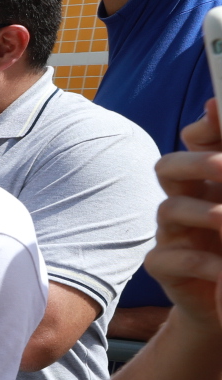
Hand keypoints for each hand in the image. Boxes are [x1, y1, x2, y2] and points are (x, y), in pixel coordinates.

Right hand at [144, 99, 221, 327]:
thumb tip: (220, 111)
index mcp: (208, 182)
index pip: (196, 143)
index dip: (204, 128)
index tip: (219, 114)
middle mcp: (184, 201)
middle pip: (169, 167)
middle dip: (197, 163)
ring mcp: (170, 234)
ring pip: (166, 210)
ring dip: (205, 213)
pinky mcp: (162, 268)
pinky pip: (167, 257)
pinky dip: (200, 261)